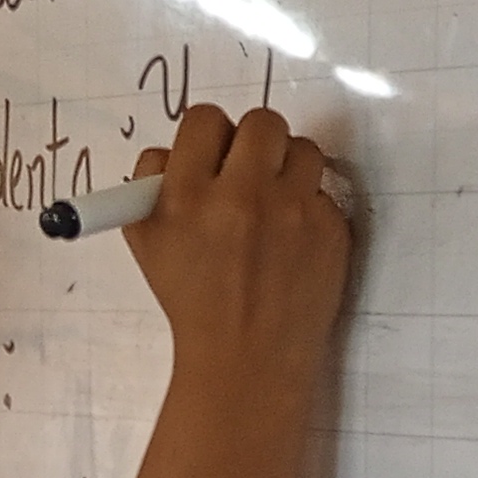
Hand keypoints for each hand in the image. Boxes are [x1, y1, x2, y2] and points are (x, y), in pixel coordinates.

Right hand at [120, 105, 349, 383]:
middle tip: (252, 168)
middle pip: (263, 122)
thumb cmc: (194, 300)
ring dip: (290, 168)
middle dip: (256, 140)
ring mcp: (293, 212)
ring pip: (304, 149)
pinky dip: (310, 209)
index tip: (216, 150)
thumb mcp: (147, 241)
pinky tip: (294, 240)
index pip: (206, 119)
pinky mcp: (331, 230)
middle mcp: (243, 196)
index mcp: (187, 194)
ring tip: (277, 202)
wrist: (247, 358)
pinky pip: (324, 194)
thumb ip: (152, 184)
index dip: (211, 133)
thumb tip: (174, 148)